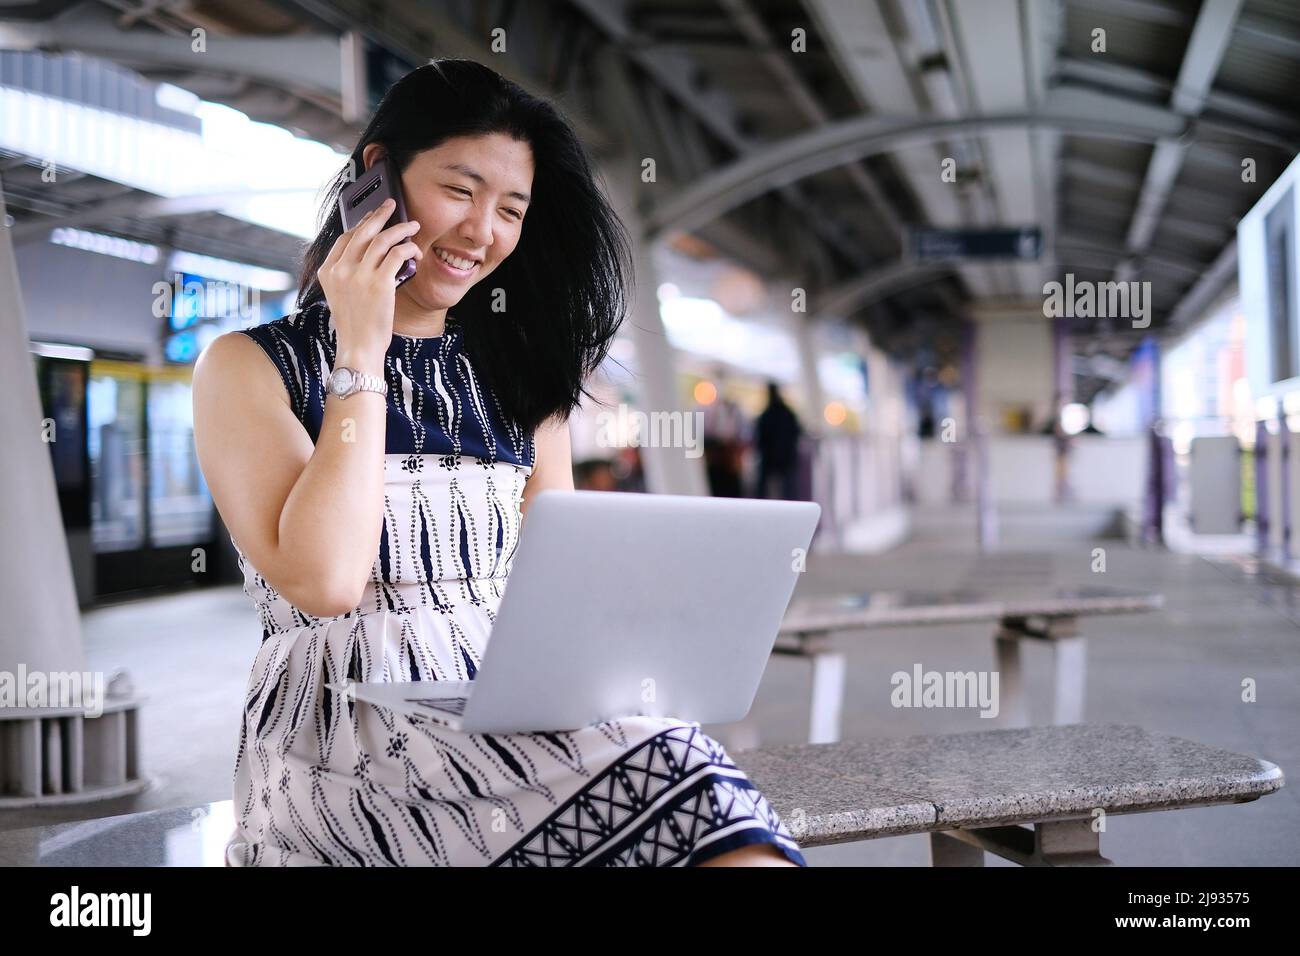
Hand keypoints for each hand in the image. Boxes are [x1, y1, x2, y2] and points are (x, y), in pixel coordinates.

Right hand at [317, 198, 422, 361]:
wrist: (359, 347)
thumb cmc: (356, 326)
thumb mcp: (341, 296)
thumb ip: (347, 275)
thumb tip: (368, 254)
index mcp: (328, 272)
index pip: (344, 238)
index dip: (361, 224)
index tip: (372, 218)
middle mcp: (341, 270)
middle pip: (362, 231)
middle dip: (379, 215)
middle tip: (392, 205)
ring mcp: (359, 275)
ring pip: (382, 239)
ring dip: (400, 229)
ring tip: (413, 226)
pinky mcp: (379, 283)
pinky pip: (397, 254)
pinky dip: (408, 248)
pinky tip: (415, 251)